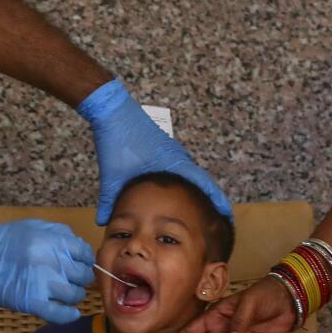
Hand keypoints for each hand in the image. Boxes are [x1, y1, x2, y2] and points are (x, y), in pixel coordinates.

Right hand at [0, 219, 94, 323]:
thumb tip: (79, 246)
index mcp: (54, 241)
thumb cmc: (2, 240)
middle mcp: (53, 261)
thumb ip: (60, 233)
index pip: (86, 254)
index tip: (77, 264)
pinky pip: (60, 314)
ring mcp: (44, 283)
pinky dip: (68, 315)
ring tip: (62, 293)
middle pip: (84, 275)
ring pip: (76, 295)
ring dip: (72, 295)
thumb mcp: (33, 226)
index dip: (84, 260)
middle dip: (79, 278)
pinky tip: (70, 313)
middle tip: (69, 280)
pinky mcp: (32, 303)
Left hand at [79, 78, 231, 221]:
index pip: (203, 184)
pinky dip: (183, 180)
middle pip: (200, 181)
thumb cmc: (117, 139)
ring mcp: (170, 150)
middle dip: (209, 199)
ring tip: (200, 207)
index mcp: (172, 162)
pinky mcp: (161, 146)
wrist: (111, 111)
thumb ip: (109, 200)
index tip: (226, 214)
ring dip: (196, 189)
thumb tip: (105, 222)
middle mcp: (176, 156)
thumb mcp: (112, 175)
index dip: (217, 200)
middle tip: (216, 218)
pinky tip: (175, 190)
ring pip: (189, 173)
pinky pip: (179, 167)